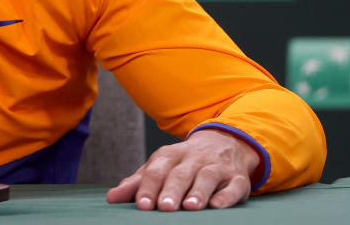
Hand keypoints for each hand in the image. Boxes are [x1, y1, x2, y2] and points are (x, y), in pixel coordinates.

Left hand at [106, 129, 260, 210]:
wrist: (224, 142)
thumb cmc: (184, 162)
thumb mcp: (160, 167)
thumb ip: (137, 183)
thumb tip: (112, 198)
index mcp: (170, 155)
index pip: (156, 170)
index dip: (148, 187)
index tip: (142, 205)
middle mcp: (193, 159)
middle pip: (180, 174)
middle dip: (172, 190)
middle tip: (165, 208)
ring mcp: (216, 167)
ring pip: (207, 177)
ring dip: (198, 192)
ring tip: (190, 207)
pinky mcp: (238, 178)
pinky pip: (235, 185)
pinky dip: (227, 196)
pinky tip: (218, 205)